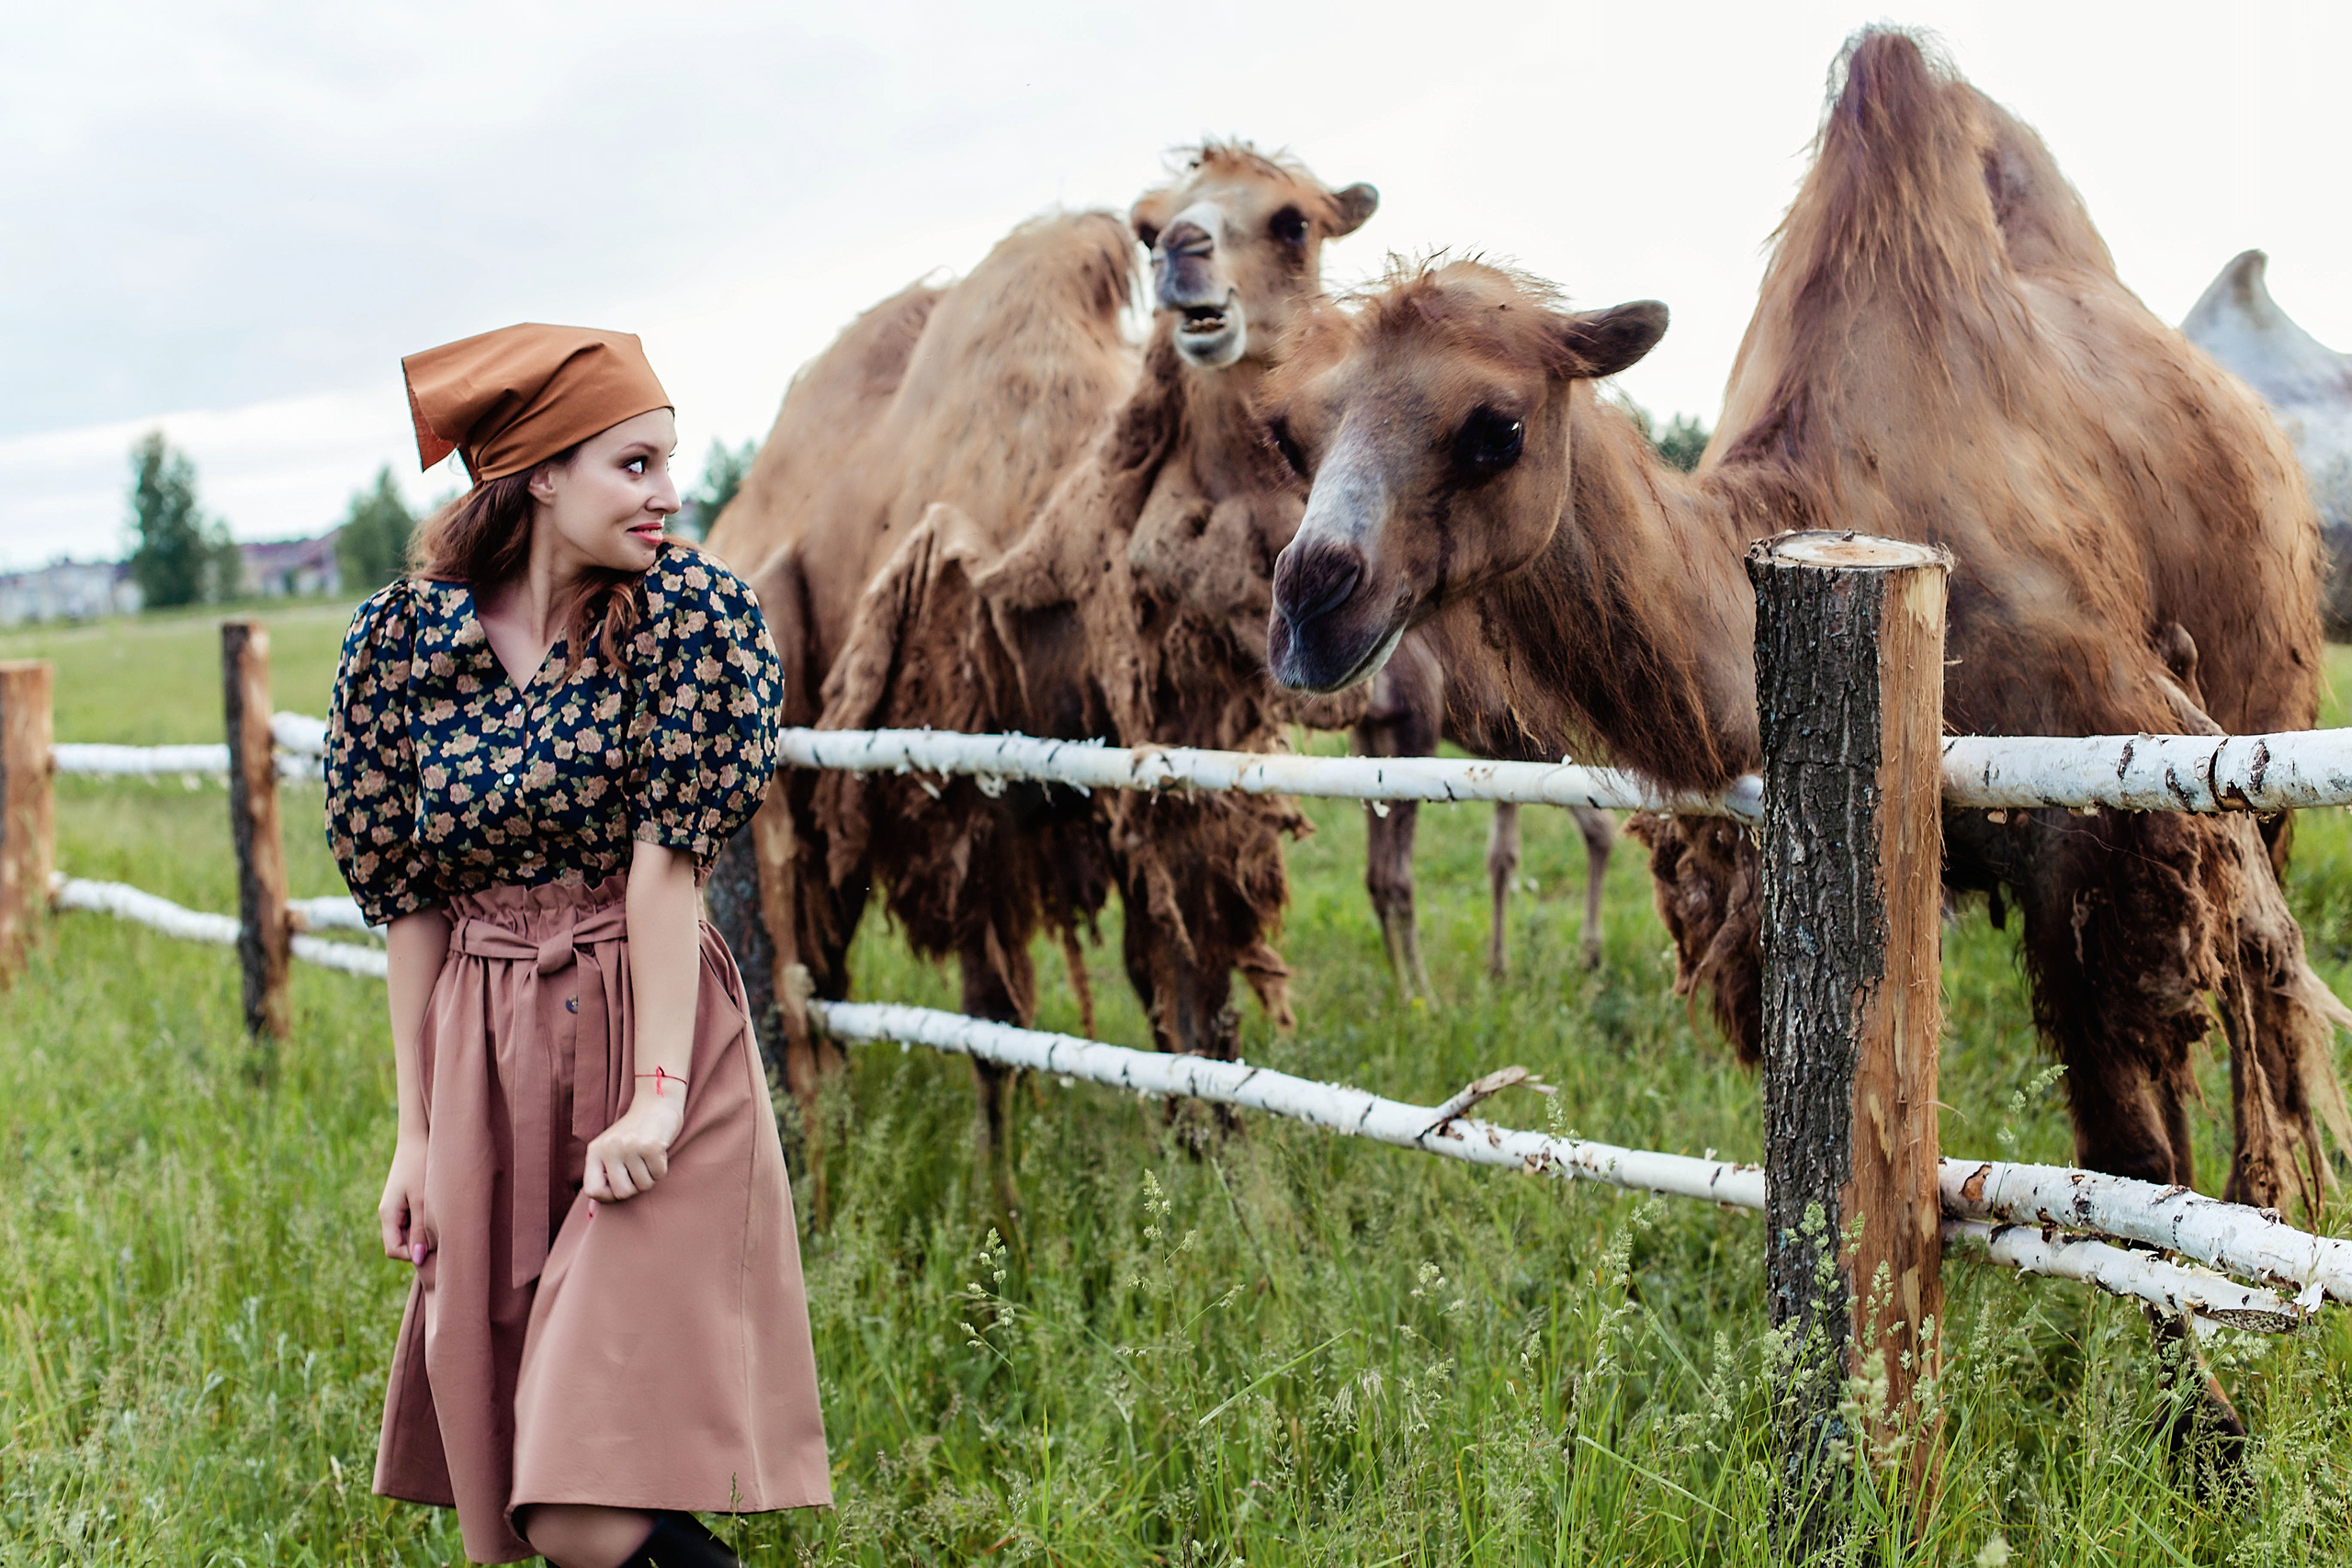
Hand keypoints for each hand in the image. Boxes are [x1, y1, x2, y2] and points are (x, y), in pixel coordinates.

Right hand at [380, 1135, 429, 1264]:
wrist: (418, 1138)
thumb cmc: (420, 1166)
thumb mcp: (422, 1200)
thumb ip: (420, 1230)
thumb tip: (417, 1259)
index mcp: (387, 1215)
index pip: (394, 1250)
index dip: (413, 1255)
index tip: (435, 1246)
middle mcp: (388, 1214)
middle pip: (401, 1244)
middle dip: (419, 1245)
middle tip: (442, 1233)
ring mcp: (396, 1208)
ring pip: (408, 1234)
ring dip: (424, 1233)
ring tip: (441, 1220)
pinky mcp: (405, 1202)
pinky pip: (413, 1222)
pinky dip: (425, 1223)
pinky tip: (438, 1212)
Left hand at [583, 1091, 684, 1202]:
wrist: (656, 1103)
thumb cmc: (633, 1132)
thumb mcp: (611, 1150)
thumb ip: (600, 1178)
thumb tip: (591, 1214)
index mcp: (595, 1151)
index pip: (592, 1190)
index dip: (608, 1197)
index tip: (619, 1188)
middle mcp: (610, 1149)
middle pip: (621, 1192)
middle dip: (634, 1187)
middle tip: (638, 1171)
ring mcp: (630, 1147)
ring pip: (643, 1185)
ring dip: (650, 1177)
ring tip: (648, 1159)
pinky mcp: (651, 1146)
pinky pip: (659, 1174)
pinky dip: (661, 1168)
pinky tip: (658, 1153)